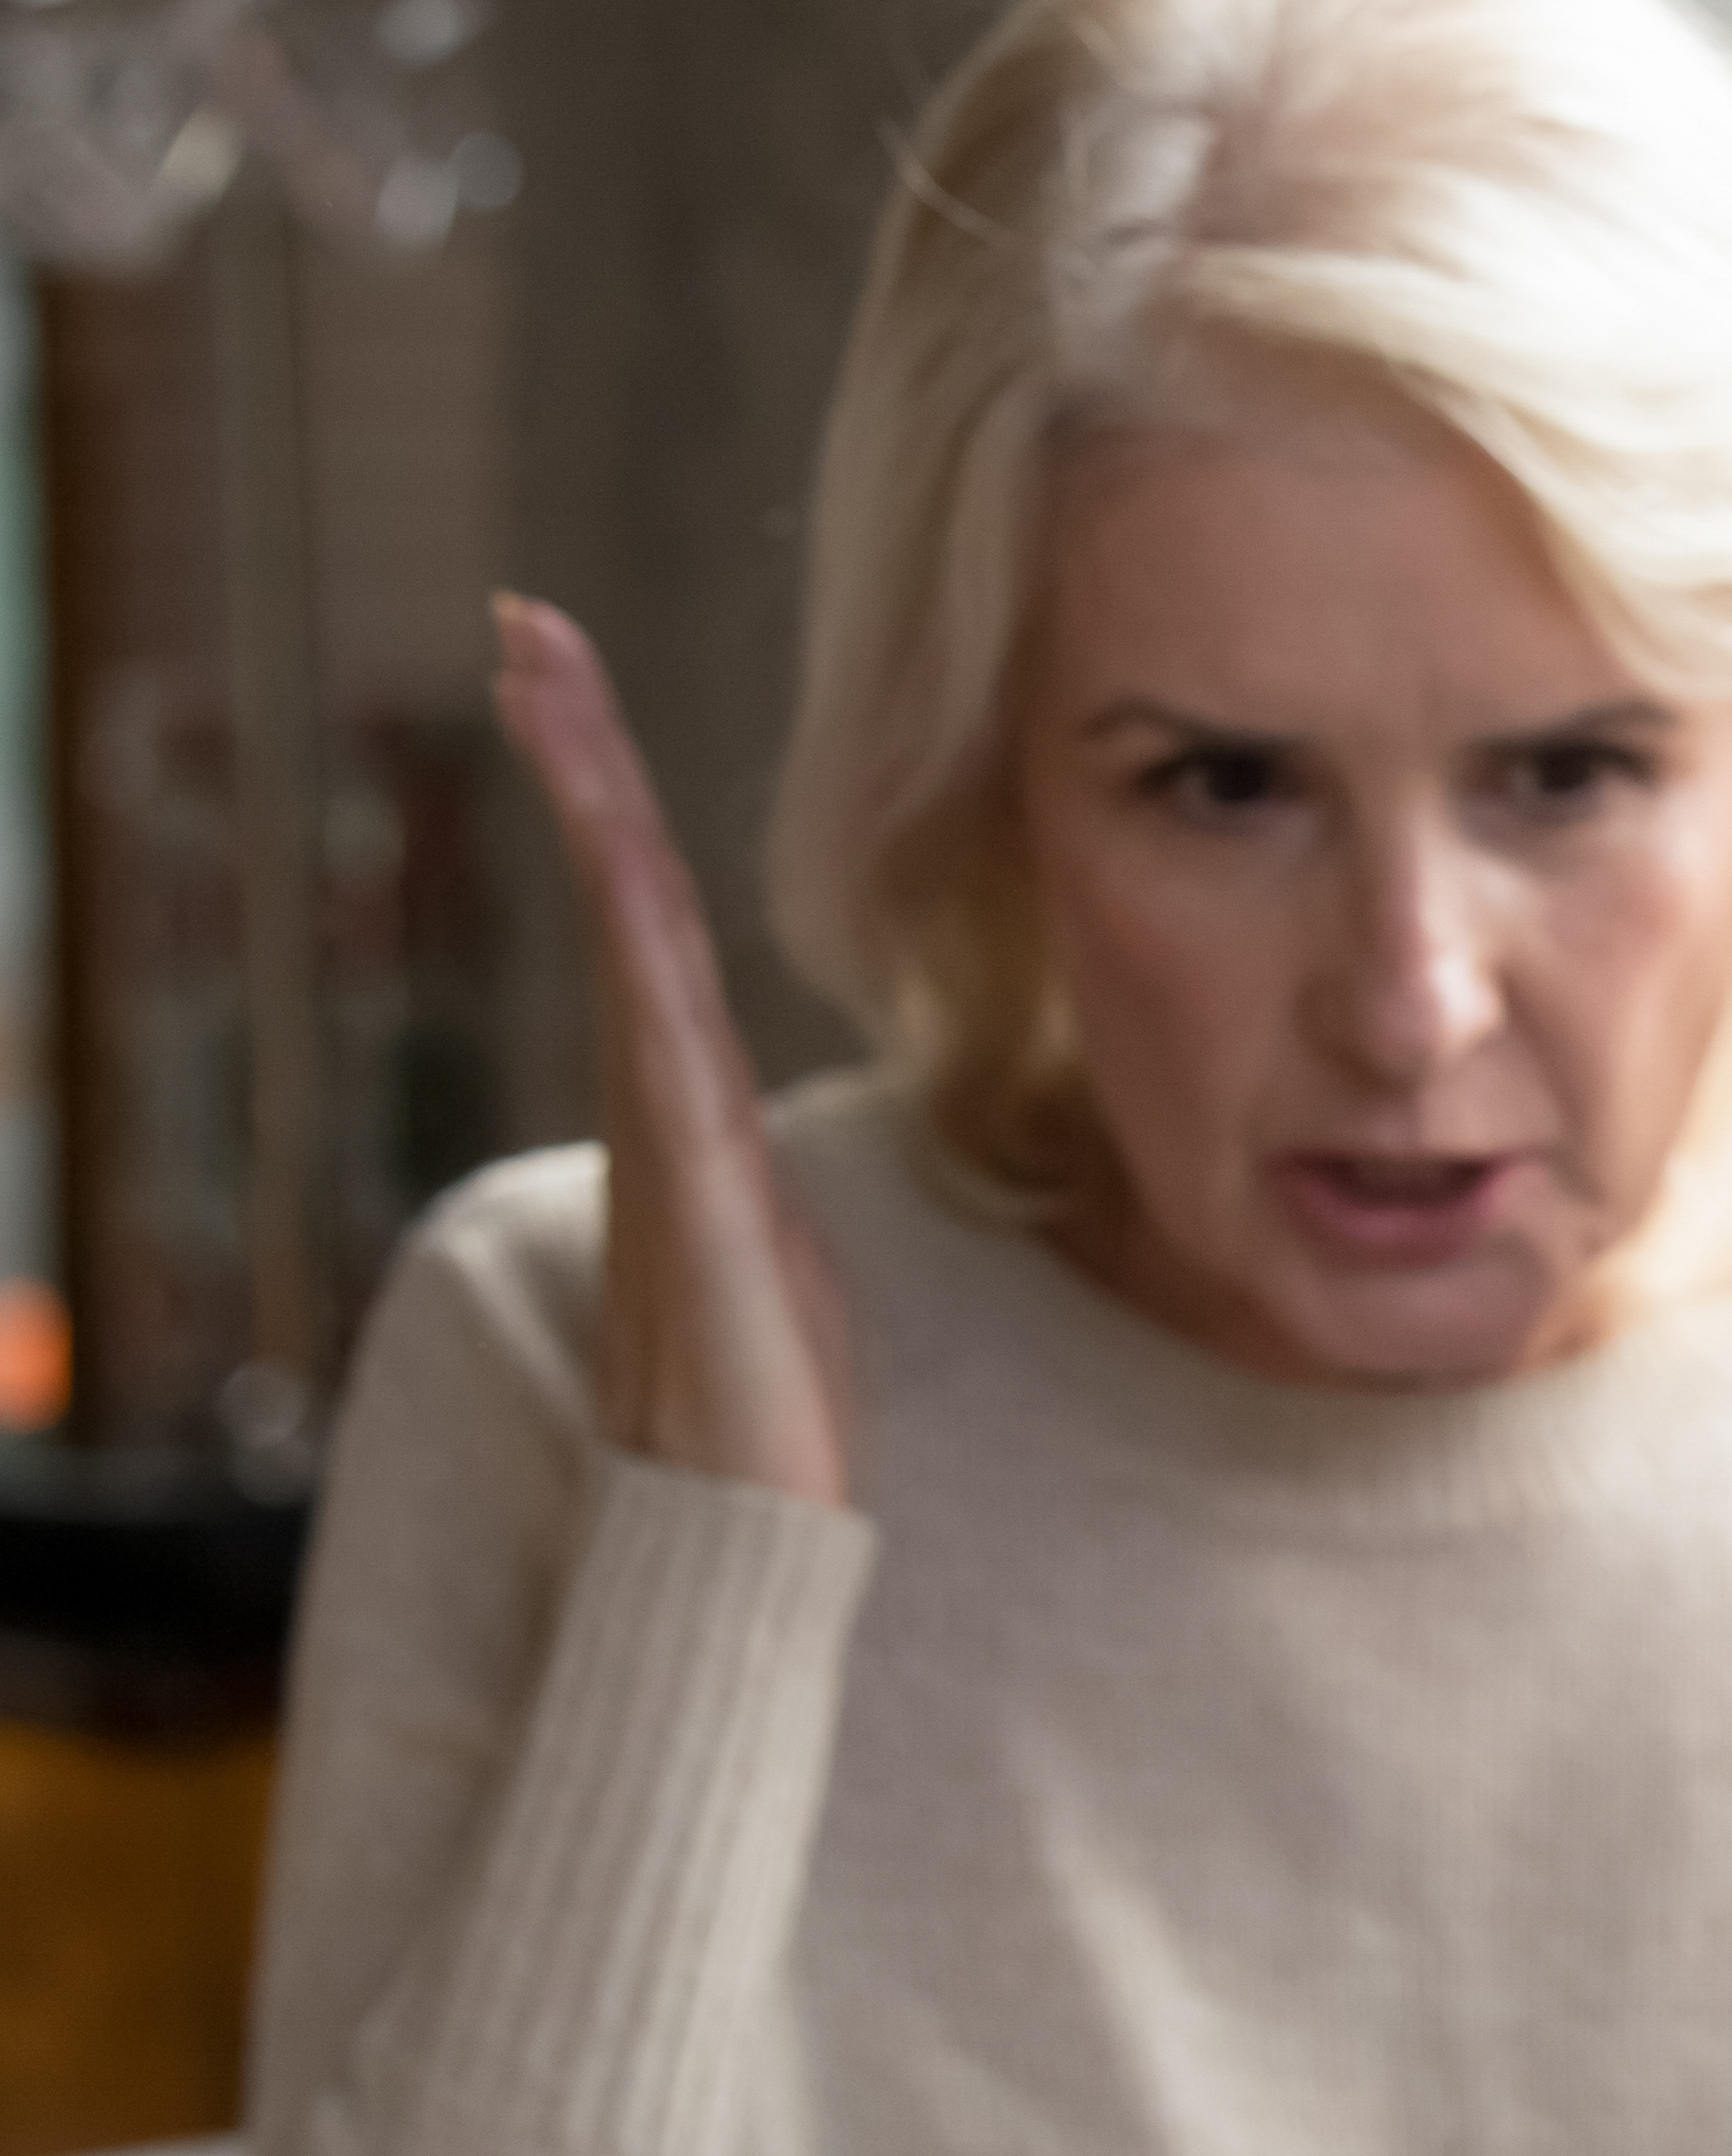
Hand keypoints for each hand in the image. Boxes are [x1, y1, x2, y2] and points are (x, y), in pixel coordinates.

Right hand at [491, 596, 853, 1506]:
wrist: (737, 1534)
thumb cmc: (768, 1413)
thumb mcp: (781, 1263)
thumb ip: (756, 1198)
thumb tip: (749, 1167)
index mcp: (692, 1113)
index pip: (658, 926)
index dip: (621, 806)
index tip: (571, 685)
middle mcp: (661, 1109)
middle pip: (624, 896)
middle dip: (577, 755)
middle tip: (526, 621)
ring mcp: (668, 1144)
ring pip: (631, 937)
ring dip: (592, 801)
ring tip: (541, 672)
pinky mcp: (696, 1199)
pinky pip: (663, 1038)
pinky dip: (636, 936)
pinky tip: (617, 851)